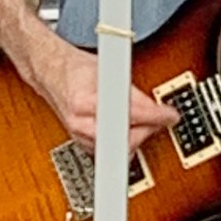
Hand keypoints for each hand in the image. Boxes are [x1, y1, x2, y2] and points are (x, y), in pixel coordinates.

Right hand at [17, 29, 177, 154]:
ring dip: (134, 136)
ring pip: (119, 151)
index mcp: (86, 101)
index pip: (128, 115)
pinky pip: (110, 151)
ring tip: (137, 119)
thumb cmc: (76, 70)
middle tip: (156, 117)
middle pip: (126, 141)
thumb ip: (133, 93)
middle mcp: (80, 123)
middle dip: (145, 129)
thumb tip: (158, 109)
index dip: (154, 117)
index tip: (169, 116)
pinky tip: (124, 127)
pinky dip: (122, 140)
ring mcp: (79, 136)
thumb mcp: (109, 71)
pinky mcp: (81, 143)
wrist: (50, 74)